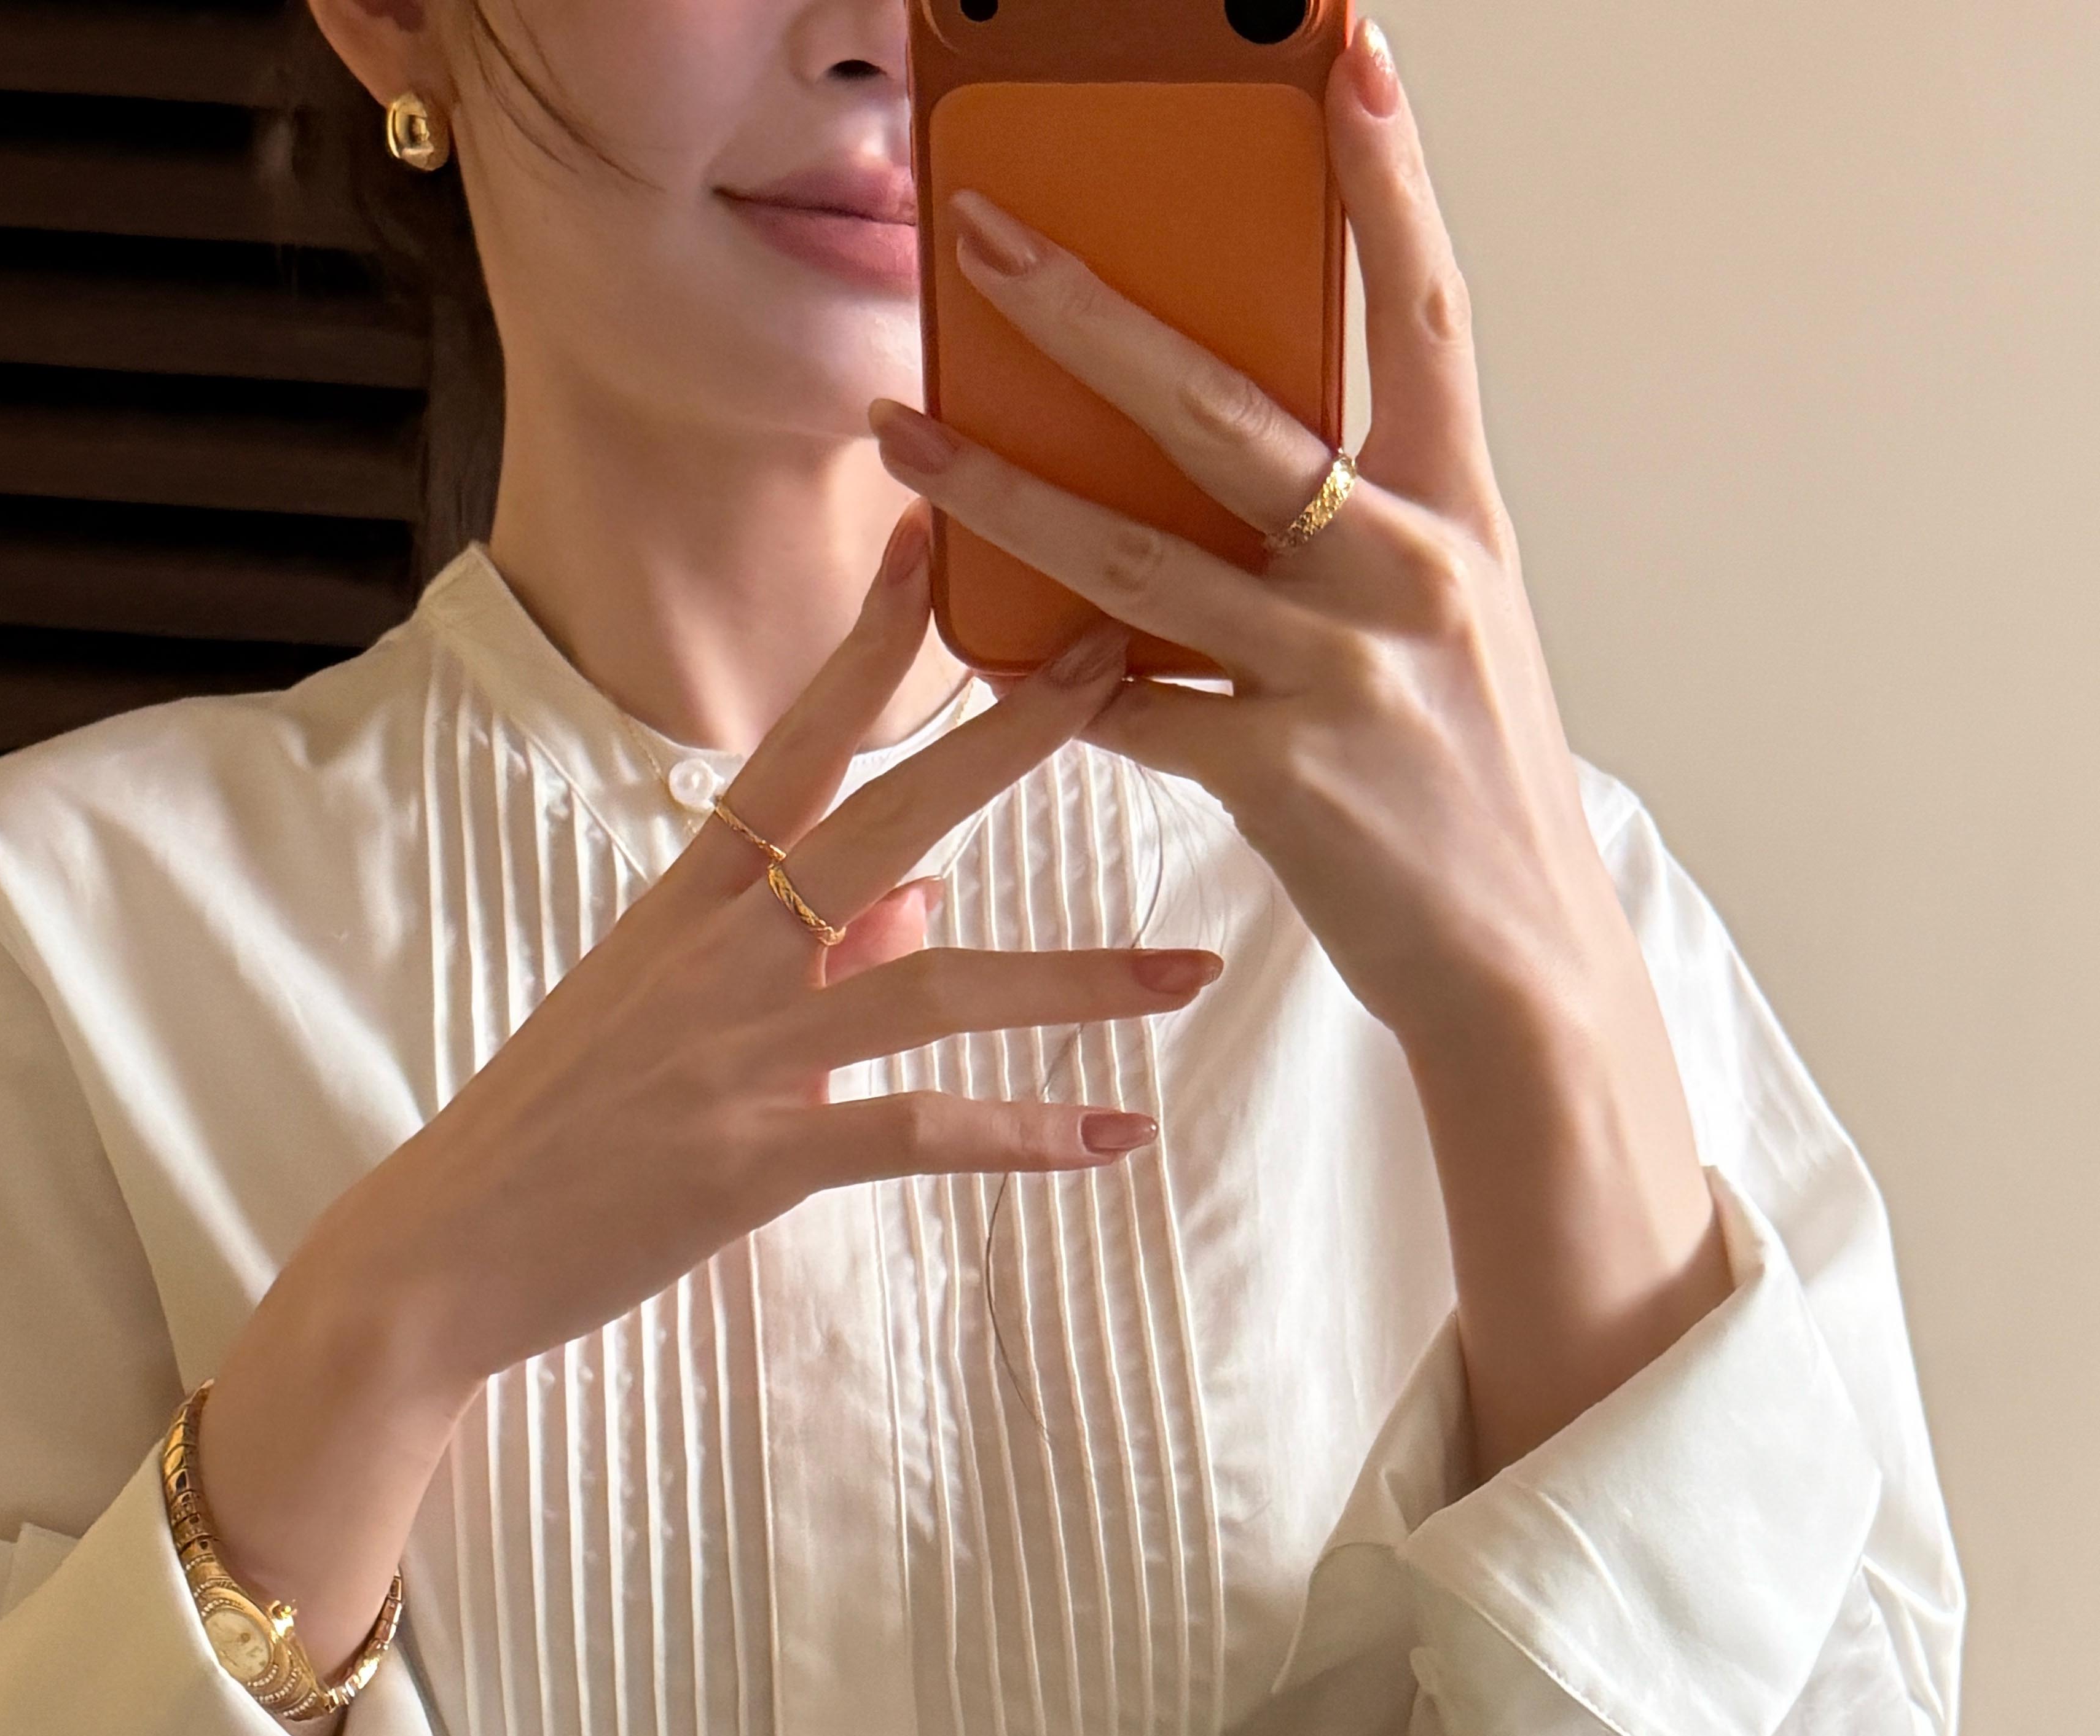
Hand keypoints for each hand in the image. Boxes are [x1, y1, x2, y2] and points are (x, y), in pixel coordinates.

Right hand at [199, 517, 1222, 1669]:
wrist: (443, 1251)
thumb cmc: (556, 1130)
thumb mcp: (668, 1015)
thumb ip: (804, 954)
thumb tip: (922, 906)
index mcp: (692, 899)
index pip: (797, 743)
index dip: (870, 643)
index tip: (936, 544)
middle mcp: (720, 952)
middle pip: (888, 818)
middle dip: (1010, 740)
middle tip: (1122, 663)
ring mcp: (737, 1053)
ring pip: (934, 985)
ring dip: (1073, 982)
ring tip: (1191, 973)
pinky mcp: (751, 1161)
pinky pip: (912, 1134)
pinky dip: (1019, 1138)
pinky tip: (1111, 1140)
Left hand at [871, 23, 1729, 1474]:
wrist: (1516, 963)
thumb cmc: (1461, 786)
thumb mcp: (1441, 627)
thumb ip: (1348, 532)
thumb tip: (1221, 449)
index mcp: (1456, 511)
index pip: (1423, 307)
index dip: (1384, 177)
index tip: (1338, 51)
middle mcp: (1409, 569)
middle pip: (1231, 405)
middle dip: (1091, 312)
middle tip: (984, 235)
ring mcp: (1348, 672)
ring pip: (1141, 559)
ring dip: (1004, 494)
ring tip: (900, 435)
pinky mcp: (1289, 777)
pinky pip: (1134, 710)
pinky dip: (1049, 683)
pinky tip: (971, 646)